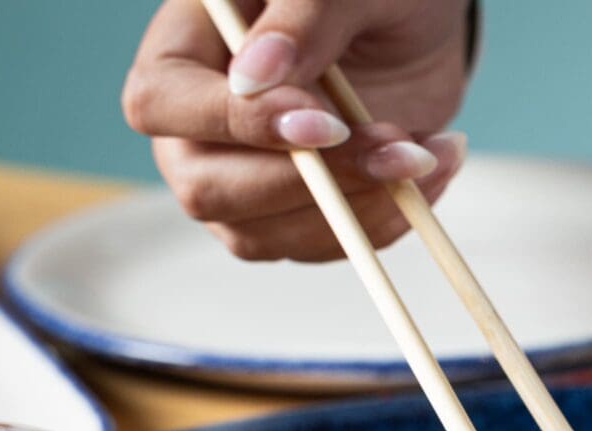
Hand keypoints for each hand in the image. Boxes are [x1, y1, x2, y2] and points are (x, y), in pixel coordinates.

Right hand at [122, 0, 474, 260]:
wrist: (415, 21)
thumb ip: (302, 17)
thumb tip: (254, 78)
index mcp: (183, 48)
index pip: (161, 103)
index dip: (236, 125)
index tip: (327, 124)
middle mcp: (197, 125)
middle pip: (206, 190)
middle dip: (311, 183)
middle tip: (397, 149)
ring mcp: (239, 179)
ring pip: (264, 236)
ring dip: (357, 209)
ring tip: (425, 154)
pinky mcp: (292, 215)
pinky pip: (323, 246)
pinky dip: (385, 219)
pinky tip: (430, 167)